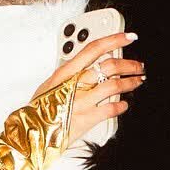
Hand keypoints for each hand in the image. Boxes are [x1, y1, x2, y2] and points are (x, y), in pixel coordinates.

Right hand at [34, 31, 142, 145]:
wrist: (31, 132)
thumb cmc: (39, 109)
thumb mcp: (50, 85)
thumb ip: (69, 75)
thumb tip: (88, 66)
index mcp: (65, 72)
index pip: (93, 49)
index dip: (114, 40)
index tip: (128, 37)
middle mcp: (74, 84)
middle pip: (109, 65)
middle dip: (129, 64)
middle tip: (138, 65)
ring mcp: (81, 101)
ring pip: (114, 85)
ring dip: (131, 82)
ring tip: (137, 81)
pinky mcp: (87, 119)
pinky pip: (111, 109)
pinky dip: (121, 106)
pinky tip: (123, 105)